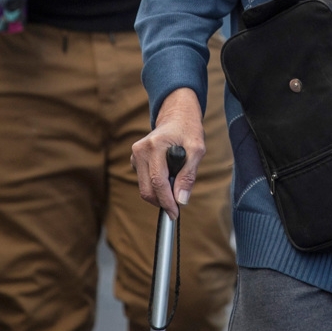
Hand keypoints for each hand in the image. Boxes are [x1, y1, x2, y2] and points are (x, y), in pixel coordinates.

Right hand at [132, 88, 204, 218]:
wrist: (177, 117)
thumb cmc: (188, 130)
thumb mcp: (197, 149)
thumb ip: (189, 175)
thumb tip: (181, 199)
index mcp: (154, 145)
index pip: (157, 181)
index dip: (166, 201)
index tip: (175, 213)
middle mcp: (140, 150)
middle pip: (147, 189)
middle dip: (162, 201)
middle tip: (178, 203)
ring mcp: (135, 155)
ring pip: (144, 187)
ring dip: (160, 193)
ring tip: (176, 180)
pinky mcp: (135, 160)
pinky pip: (144, 181)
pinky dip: (156, 185)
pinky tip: (168, 174)